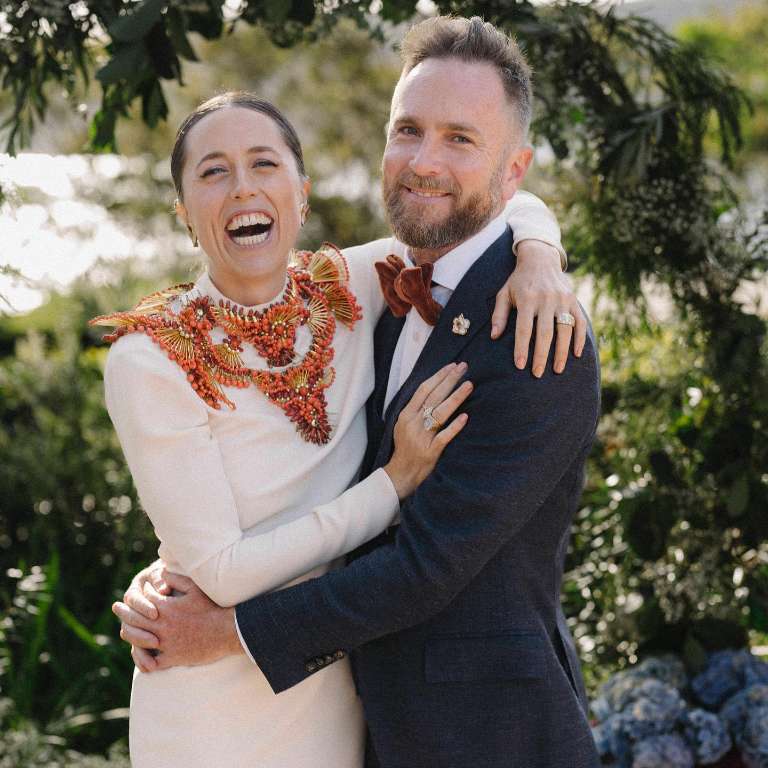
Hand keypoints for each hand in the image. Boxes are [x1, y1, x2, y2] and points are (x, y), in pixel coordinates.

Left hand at [113, 569, 242, 670]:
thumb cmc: (213, 608)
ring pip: (138, 640)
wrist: (227, 631)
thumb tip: (161, 573)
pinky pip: (152, 662)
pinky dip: (145, 660)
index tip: (134, 591)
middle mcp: (162, 626)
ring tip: (124, 630)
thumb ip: (176, 579)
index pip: (144, 599)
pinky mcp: (173, 658)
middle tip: (116, 607)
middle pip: (135, 618)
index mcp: (167, 608)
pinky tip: (141, 657)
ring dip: (129, 634)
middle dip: (124, 611)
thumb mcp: (195, 589)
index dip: (138, 594)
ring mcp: (166, 643)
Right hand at [384, 362, 470, 498]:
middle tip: (464, 367)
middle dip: (450, 380)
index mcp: (406, 414)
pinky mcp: (431, 451)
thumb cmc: (405, 447)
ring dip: (456, 397)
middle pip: (434, 396)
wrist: (401, 473)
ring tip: (469, 385)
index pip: (424, 389)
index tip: (452, 366)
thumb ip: (416, 409)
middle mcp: (413, 423)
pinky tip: (465, 417)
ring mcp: (422, 437)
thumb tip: (434, 390)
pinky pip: (444, 436)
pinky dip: (455, 426)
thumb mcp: (404, 425)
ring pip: (440, 413)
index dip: (439, 376)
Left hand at [490, 240, 586, 376]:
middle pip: (545, 333)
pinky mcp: (574, 300)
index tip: (520, 365)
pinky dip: (580, 339)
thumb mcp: (503, 293)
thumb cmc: (518, 281)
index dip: (522, 348)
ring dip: (562, 352)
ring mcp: (562, 299)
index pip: (524, 329)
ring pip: (564, 330)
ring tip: (557, 370)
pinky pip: (580, 322)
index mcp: (527, 298)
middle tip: (537, 374)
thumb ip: (499, 314)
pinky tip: (576, 354)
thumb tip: (494, 336)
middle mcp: (546, 299)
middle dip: (541, 356)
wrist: (540, 259)